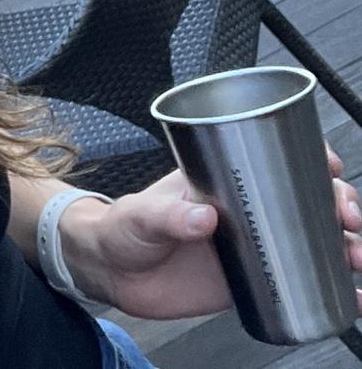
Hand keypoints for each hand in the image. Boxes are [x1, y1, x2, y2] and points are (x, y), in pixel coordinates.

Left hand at [64, 149, 361, 319]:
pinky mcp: (255, 280)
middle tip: (347, 217)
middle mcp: (245, 207)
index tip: (328, 164)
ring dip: (346, 244)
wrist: (114, 273)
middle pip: (306, 196)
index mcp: (220, 177)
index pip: (271, 155)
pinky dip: (334, 287)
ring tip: (357, 256)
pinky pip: (303, 281)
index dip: (307, 156)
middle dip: (338, 201)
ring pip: (314, 237)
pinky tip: (354, 295)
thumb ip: (167, 216)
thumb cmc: (124, 228)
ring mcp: (254, 243)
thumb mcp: (141, 215)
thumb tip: (203, 218)